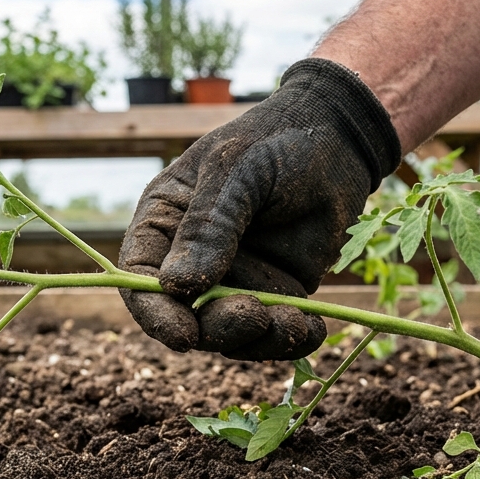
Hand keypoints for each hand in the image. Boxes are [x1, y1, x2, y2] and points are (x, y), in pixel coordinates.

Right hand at [119, 58, 400, 360]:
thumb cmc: (276, 142)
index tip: (183, 335)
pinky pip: (275, 331)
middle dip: (217, 328)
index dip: (153, 312)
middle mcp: (192, 258)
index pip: (139, 276)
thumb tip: (176, 286)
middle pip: (186, 315)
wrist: (340, 140)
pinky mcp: (276, 291)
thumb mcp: (238, 170)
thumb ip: (210, 224)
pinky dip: (292, 338)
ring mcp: (236, 279)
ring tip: (294, 321)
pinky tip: (313, 327)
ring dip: (258, 338)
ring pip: (231, 332)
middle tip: (256, 315)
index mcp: (165, 221)